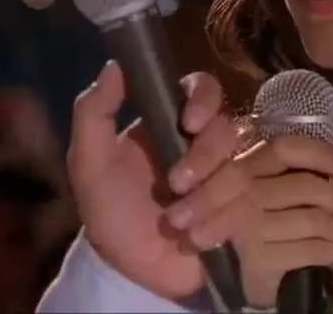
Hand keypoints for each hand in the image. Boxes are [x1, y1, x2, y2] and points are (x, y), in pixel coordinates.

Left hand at [67, 62, 245, 300]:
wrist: (125, 268)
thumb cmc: (108, 209)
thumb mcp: (88, 162)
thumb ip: (93, 112)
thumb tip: (114, 65)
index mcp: (171, 123)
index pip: (203, 89)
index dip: (205, 99)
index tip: (190, 122)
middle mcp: (204, 146)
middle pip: (227, 131)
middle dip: (203, 160)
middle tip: (175, 184)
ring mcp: (225, 180)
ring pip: (238, 174)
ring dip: (205, 201)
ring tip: (176, 223)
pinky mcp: (240, 215)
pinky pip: (245, 211)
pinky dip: (216, 226)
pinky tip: (192, 239)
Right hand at [232, 136, 332, 307]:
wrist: (231, 273)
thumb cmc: (261, 220)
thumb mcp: (282, 186)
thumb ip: (320, 167)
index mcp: (244, 166)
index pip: (285, 149)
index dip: (319, 154)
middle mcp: (242, 193)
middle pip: (308, 186)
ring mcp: (247, 228)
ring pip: (314, 220)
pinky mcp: (258, 261)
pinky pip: (311, 250)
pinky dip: (329, 252)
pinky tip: (330, 252)